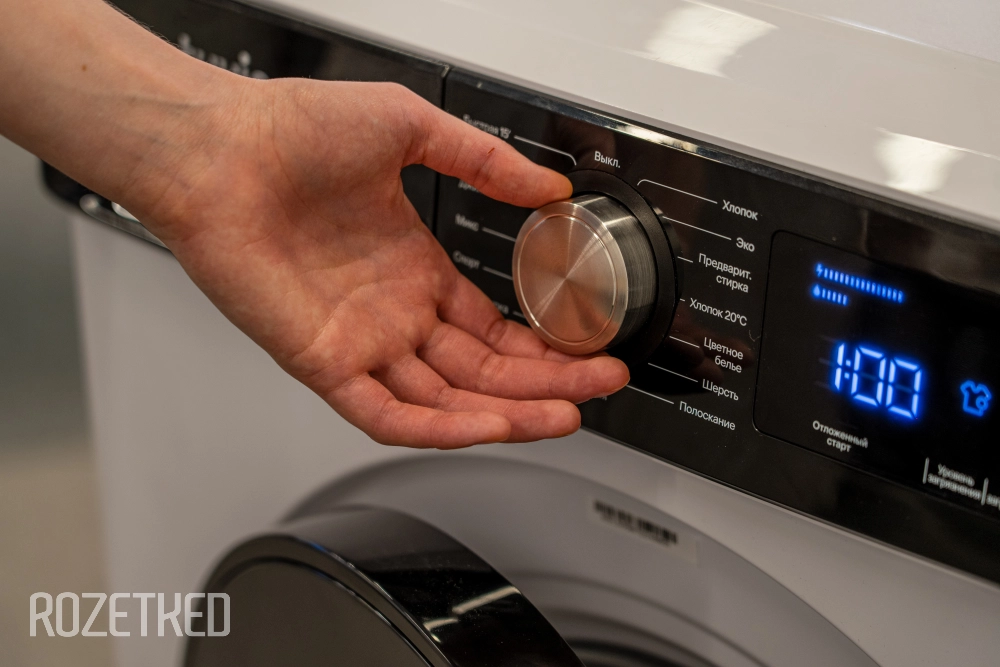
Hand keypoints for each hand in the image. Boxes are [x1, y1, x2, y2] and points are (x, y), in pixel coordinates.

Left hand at [122, 78, 628, 447]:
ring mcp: (361, 341)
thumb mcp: (411, 129)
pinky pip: (387, 413)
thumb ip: (486, 162)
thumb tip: (550, 187)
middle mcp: (393, 312)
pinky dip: (439, 428)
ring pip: (445, 401)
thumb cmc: (294, 129)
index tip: (588, 349)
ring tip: (565, 416)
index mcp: (414, 268)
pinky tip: (490, 428)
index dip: (542, 346)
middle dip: (546, 384)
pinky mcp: (324, 361)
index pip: (491, 329)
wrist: (219, 147)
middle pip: (482, 371)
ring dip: (507, 414)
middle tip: (599, 387)